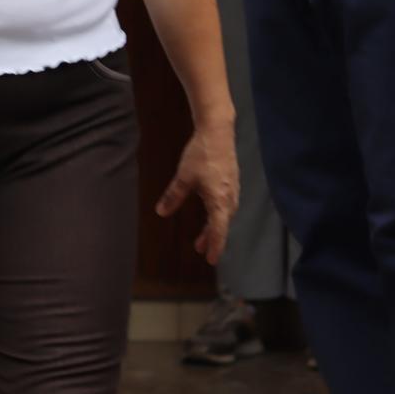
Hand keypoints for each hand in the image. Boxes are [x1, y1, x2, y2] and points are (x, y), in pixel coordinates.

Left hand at [155, 119, 239, 265]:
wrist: (218, 133)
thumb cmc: (201, 155)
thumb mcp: (183, 177)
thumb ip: (173, 196)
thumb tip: (161, 213)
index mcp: (220, 201)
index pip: (219, 230)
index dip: (215, 246)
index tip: (211, 260)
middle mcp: (230, 199)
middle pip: (222, 225)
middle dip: (212, 239)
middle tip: (202, 251)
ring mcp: (233, 190)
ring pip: (224, 215)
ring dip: (214, 227)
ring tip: (202, 237)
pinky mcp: (231, 183)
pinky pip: (225, 205)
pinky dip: (217, 214)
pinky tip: (209, 212)